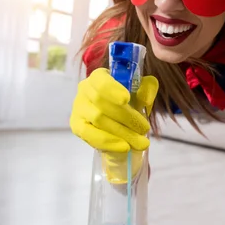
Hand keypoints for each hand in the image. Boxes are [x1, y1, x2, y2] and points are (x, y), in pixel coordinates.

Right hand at [70, 68, 158, 182]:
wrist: (120, 122)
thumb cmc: (131, 101)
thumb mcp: (143, 91)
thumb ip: (147, 88)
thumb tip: (145, 98)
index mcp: (100, 76)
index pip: (101, 80)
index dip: (112, 89)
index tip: (126, 99)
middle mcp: (85, 89)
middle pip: (102, 102)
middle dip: (126, 117)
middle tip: (145, 129)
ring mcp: (78, 108)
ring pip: (98, 120)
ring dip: (122, 132)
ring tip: (141, 143)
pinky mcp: (76, 126)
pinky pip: (89, 135)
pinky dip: (108, 142)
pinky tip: (124, 147)